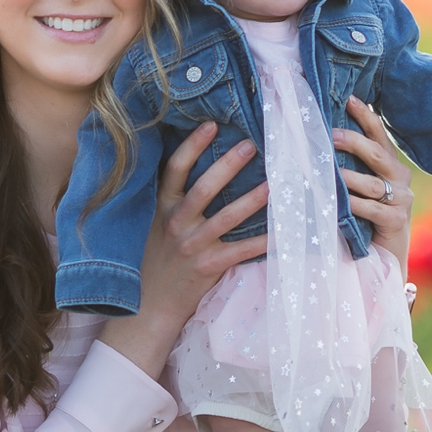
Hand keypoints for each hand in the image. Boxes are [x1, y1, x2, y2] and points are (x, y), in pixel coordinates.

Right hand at [99, 122, 267, 378]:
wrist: (148, 306)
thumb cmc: (155, 258)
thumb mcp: (153, 223)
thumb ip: (172, 199)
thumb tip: (198, 165)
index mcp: (161, 207)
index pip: (175, 169)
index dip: (192, 145)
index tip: (212, 125)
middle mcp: (175, 223)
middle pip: (204, 188)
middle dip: (228, 165)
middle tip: (251, 144)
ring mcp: (192, 245)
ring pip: (227, 217)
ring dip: (253, 199)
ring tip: (275, 183)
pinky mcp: (208, 267)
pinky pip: (241, 250)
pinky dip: (264, 241)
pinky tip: (283, 231)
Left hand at [332, 97, 413, 262]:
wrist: (385, 257)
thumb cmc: (366, 218)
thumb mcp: (360, 188)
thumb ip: (351, 167)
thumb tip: (321, 141)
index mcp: (391, 165)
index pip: (379, 135)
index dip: (365, 116)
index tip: (349, 98)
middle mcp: (400, 178)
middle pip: (377, 153)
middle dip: (353, 141)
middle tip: (329, 134)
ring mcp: (402, 200)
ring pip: (372, 183)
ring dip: (348, 177)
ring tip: (328, 172)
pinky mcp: (397, 221)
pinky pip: (372, 209)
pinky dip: (354, 204)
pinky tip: (339, 203)